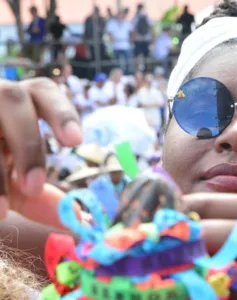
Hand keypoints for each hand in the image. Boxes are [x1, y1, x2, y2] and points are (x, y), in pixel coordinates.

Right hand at [0, 78, 82, 226]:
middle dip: (28, 143)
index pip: (43, 92)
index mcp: (20, 104)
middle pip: (13, 98)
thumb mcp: (14, 185)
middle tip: (34, 187)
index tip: (76, 142)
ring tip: (2, 211)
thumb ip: (42, 199)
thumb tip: (78, 217)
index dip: (61, 112)